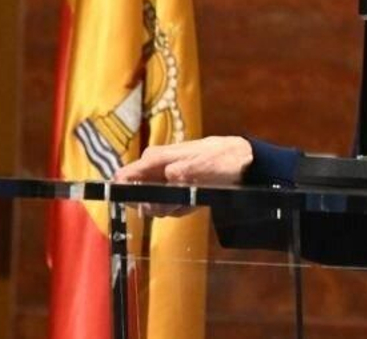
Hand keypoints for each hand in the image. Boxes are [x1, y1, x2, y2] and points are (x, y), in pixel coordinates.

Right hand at [111, 136, 253, 217]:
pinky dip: (183, 208)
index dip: (126, 194)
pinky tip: (197, 200)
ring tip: (193, 198)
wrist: (242, 162)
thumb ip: (182, 172)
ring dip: (174, 207)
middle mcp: (154, 169)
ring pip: (155, 206)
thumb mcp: (203, 166)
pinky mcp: (174, 191)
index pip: (124, 176)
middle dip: (158, 206)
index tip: (146, 205)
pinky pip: (170, 207)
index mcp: (155, 158)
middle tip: (179, 203)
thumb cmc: (222, 159)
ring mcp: (164, 181)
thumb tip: (167, 176)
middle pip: (138, 198)